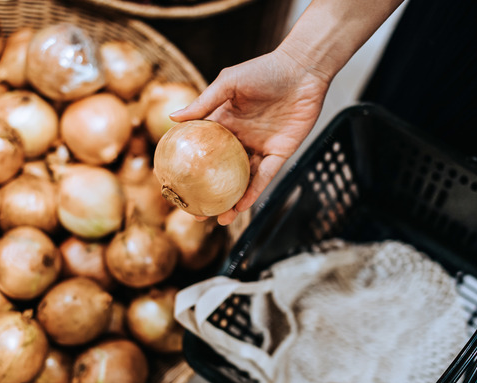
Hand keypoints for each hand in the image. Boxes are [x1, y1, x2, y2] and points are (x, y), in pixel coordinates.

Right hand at [170, 49, 330, 224]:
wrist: (303, 69)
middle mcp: (240, 138)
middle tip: (195, 212)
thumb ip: (204, 103)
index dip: (188, 167)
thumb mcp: (229, 83)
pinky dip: (253, 191)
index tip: (174, 183)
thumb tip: (173, 119)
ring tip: (219, 219)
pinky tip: (241, 206)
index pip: (201, 149)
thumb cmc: (265, 70)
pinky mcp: (280, 153)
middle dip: (208, 192)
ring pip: (242, 180)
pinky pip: (264, 176)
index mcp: (224, 122)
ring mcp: (259, 147)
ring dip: (232, 200)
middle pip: (220, 171)